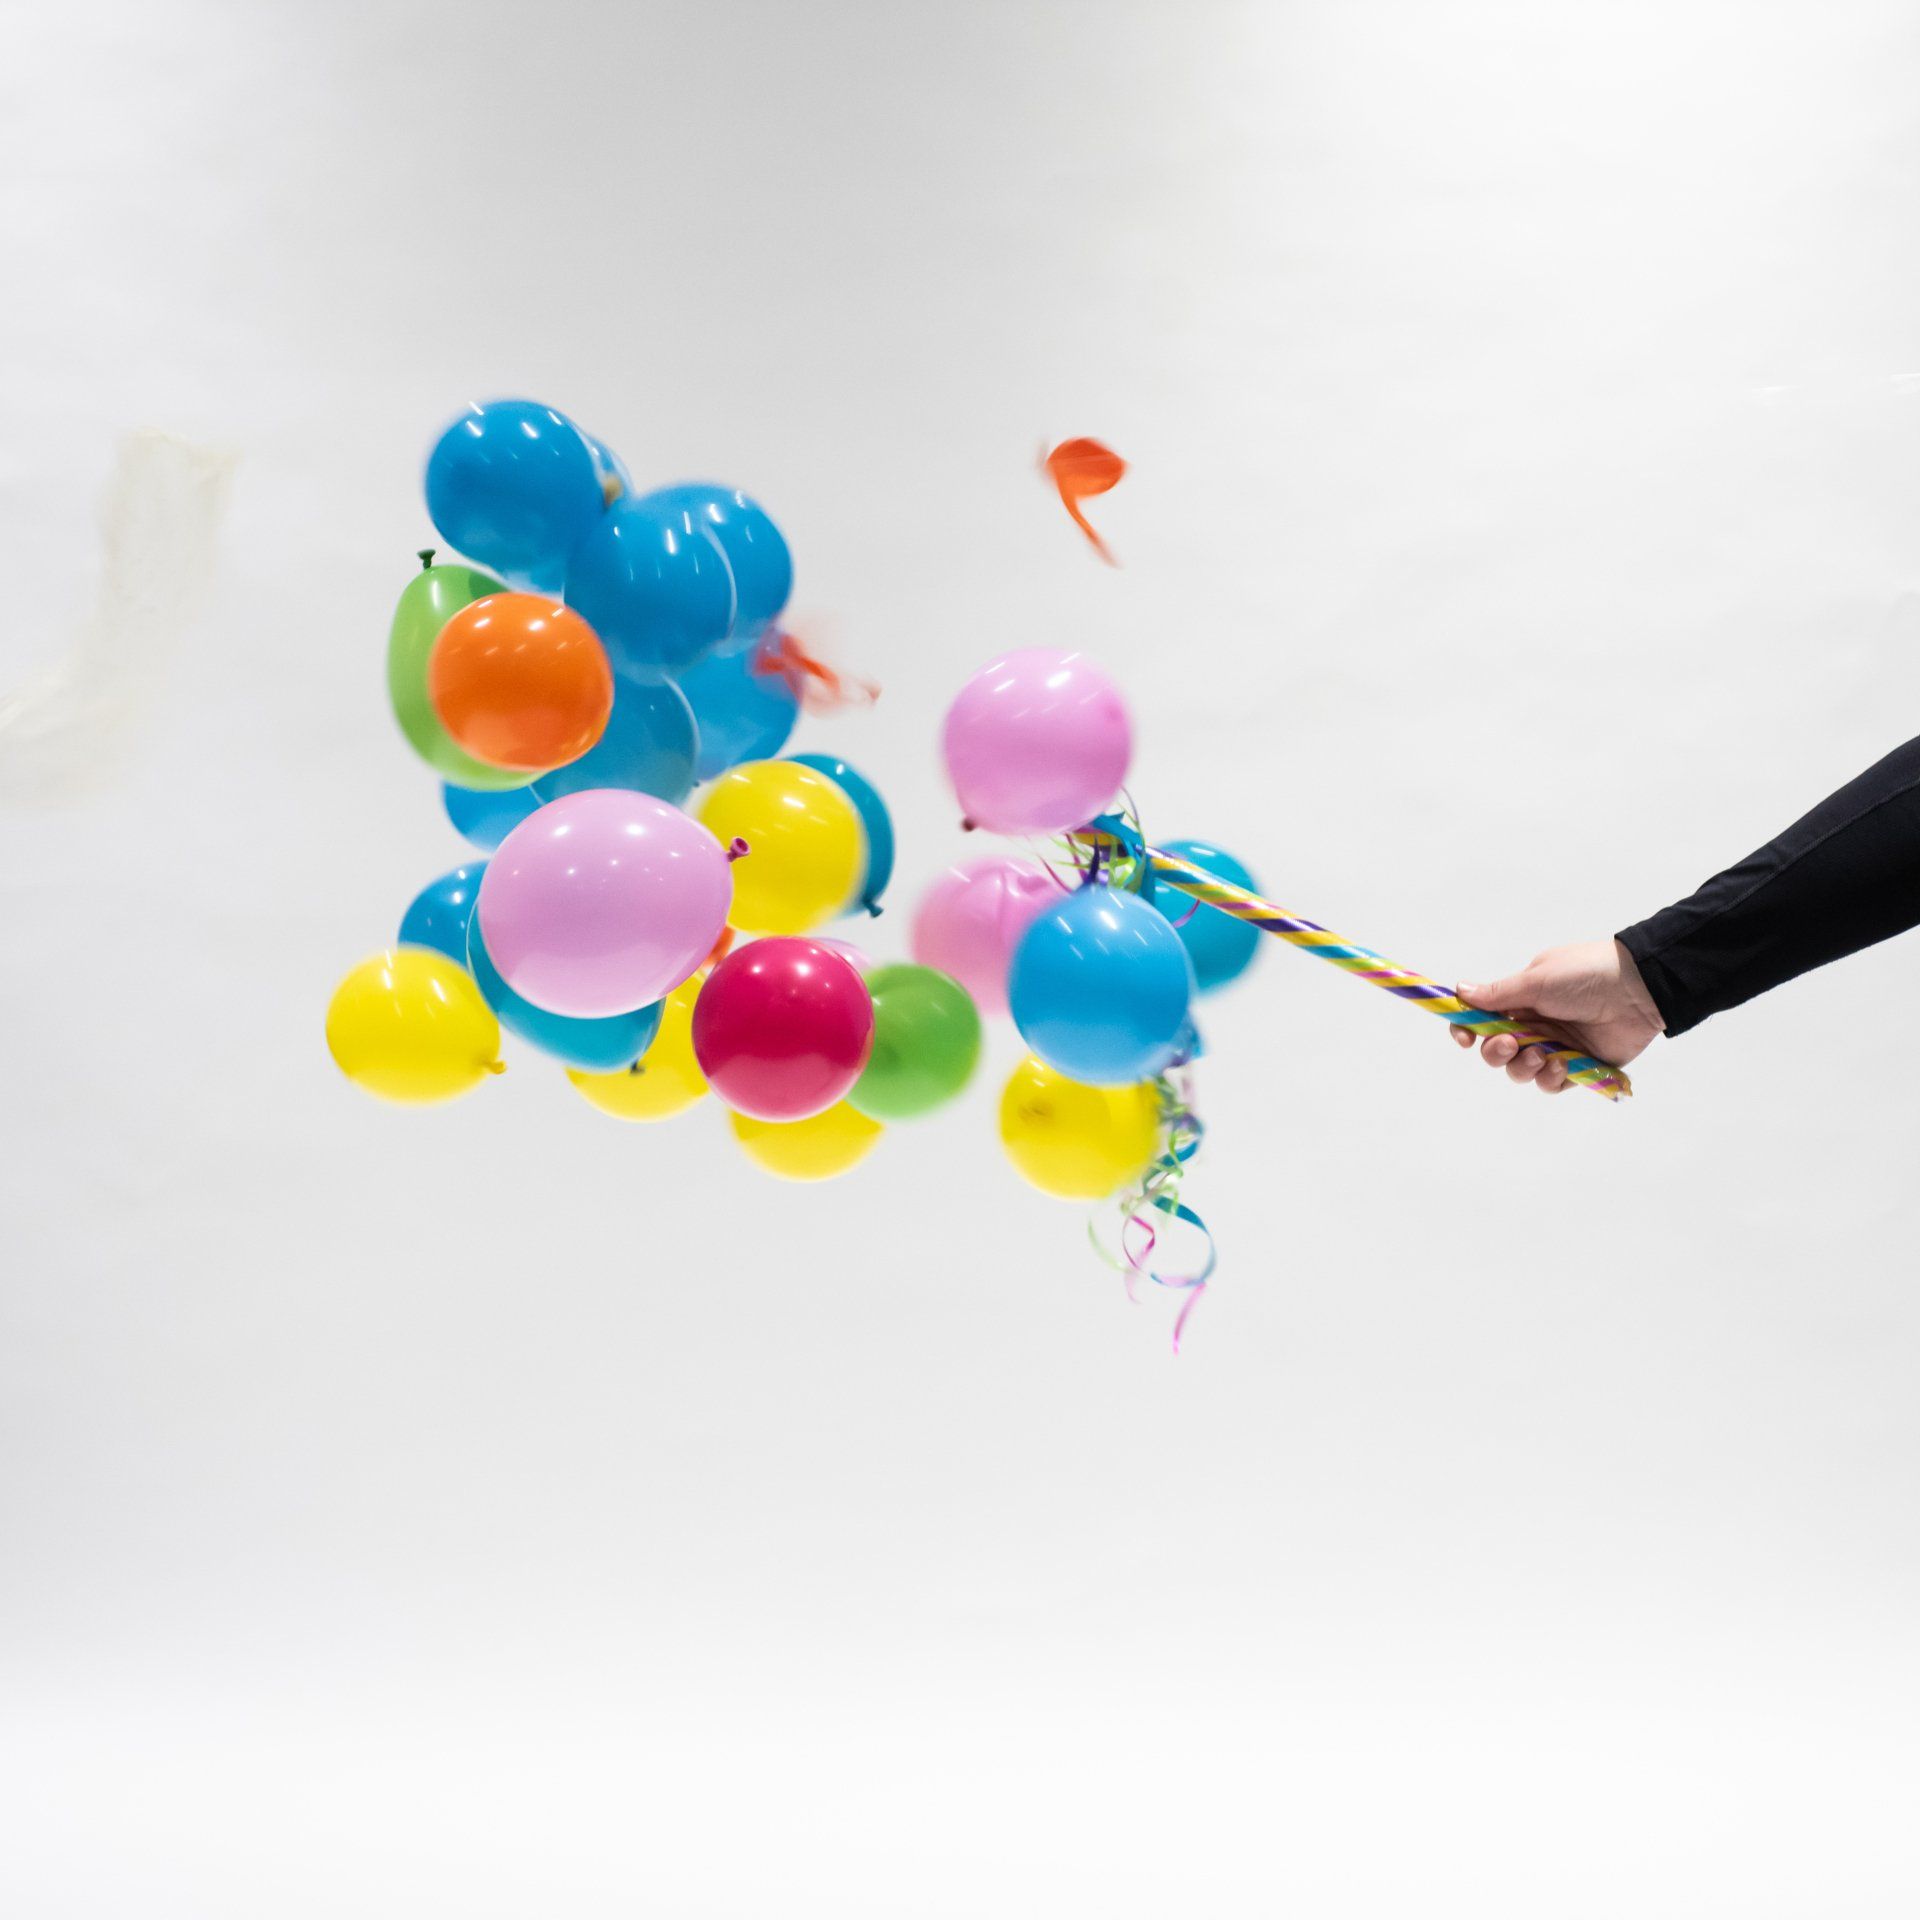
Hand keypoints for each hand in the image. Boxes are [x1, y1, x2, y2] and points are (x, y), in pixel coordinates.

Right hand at [1449, 938, 1664, 1094]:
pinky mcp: (1577, 1067)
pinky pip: (1550, 1084)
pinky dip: (1551, 1078)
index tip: (1464, 1039)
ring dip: (1523, 1067)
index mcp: (1521, 1000)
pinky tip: (1564, 1064)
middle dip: (1496, 1053)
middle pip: (1496, 1051)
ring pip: (1520, 1072)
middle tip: (1511, 1044)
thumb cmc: (1585, 975)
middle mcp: (1534, 1025)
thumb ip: (1498, 994)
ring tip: (1542, 1056)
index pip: (1481, 1020)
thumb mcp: (1537, 980)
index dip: (1467, 1030)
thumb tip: (1459, 991)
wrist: (1639, 990)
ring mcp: (1555, 1047)